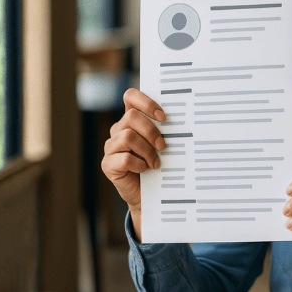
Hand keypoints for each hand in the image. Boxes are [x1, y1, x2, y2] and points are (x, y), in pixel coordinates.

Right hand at [100, 88, 165, 240]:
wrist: (150, 194)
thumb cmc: (159, 165)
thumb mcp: (163, 144)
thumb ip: (165, 130)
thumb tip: (183, 119)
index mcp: (132, 120)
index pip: (130, 97)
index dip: (145, 102)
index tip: (163, 116)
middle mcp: (118, 130)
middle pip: (131, 117)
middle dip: (151, 131)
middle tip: (163, 146)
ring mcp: (111, 147)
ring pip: (128, 136)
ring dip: (146, 150)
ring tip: (155, 162)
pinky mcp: (108, 164)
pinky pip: (123, 158)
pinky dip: (138, 164)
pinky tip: (144, 169)